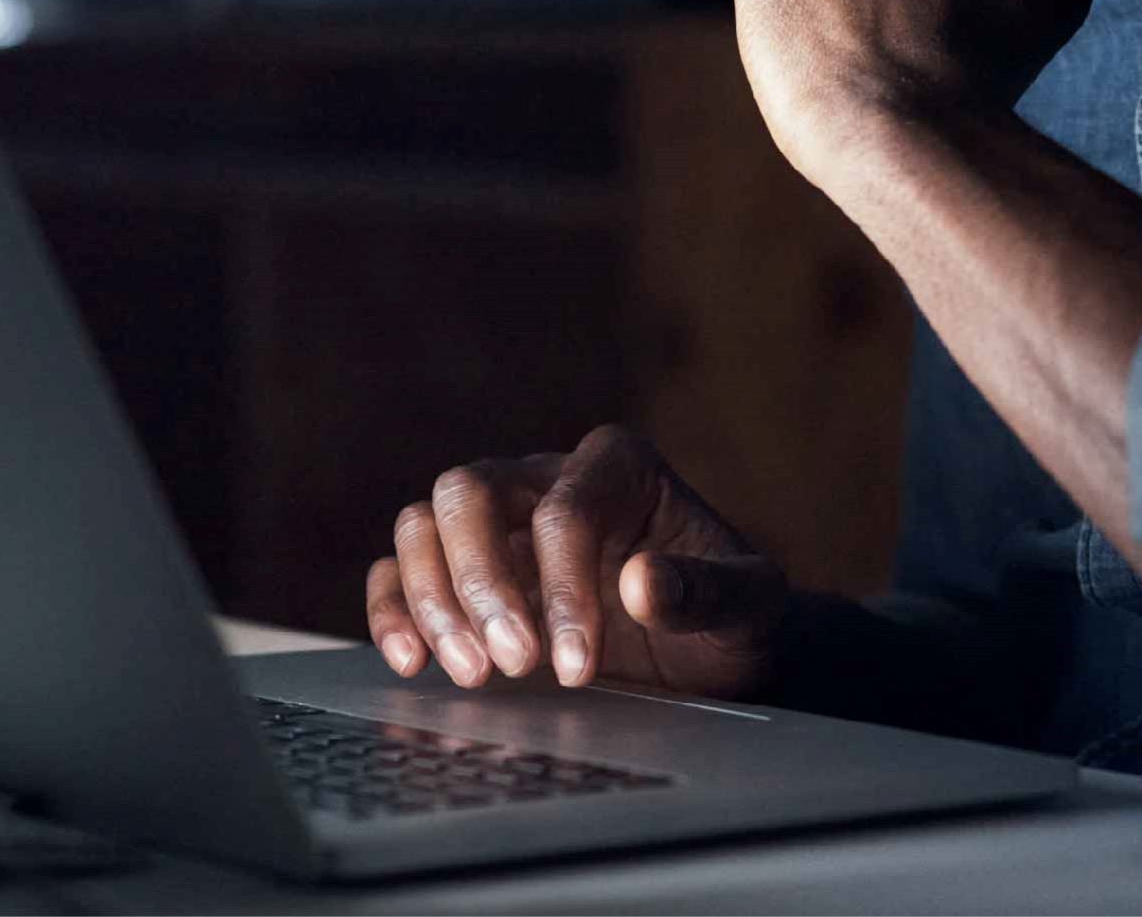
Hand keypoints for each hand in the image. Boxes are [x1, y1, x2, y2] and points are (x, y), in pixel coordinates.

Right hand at [364, 424, 784, 699]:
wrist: (708, 655)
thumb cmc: (729, 617)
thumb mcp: (747, 607)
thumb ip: (707, 591)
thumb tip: (644, 581)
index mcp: (619, 466)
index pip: (564, 506)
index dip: (562, 585)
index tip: (577, 664)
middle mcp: (546, 478)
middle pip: (471, 491)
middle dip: (482, 581)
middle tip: (513, 664)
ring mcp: (499, 522)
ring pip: (425, 523)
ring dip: (435, 599)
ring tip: (473, 675)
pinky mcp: (466, 573)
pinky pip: (403, 570)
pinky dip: (395, 609)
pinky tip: (411, 661)